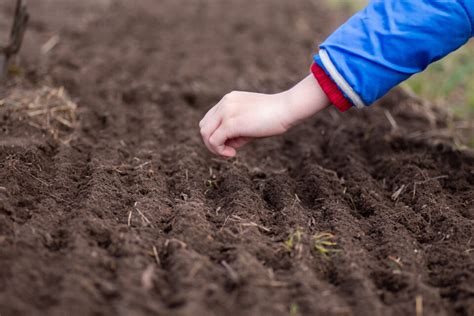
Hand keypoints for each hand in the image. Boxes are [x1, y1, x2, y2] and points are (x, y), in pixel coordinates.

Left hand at [199, 74, 329, 156]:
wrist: (287, 109)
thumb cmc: (275, 116)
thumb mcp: (251, 121)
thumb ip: (237, 130)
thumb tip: (227, 145)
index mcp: (229, 100)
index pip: (210, 119)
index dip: (216, 134)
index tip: (232, 143)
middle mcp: (224, 103)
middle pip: (204, 126)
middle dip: (213, 142)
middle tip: (230, 150)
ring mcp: (226, 112)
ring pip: (205, 134)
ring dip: (214, 148)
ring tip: (231, 152)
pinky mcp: (230, 123)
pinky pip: (214, 141)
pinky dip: (220, 151)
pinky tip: (233, 153)